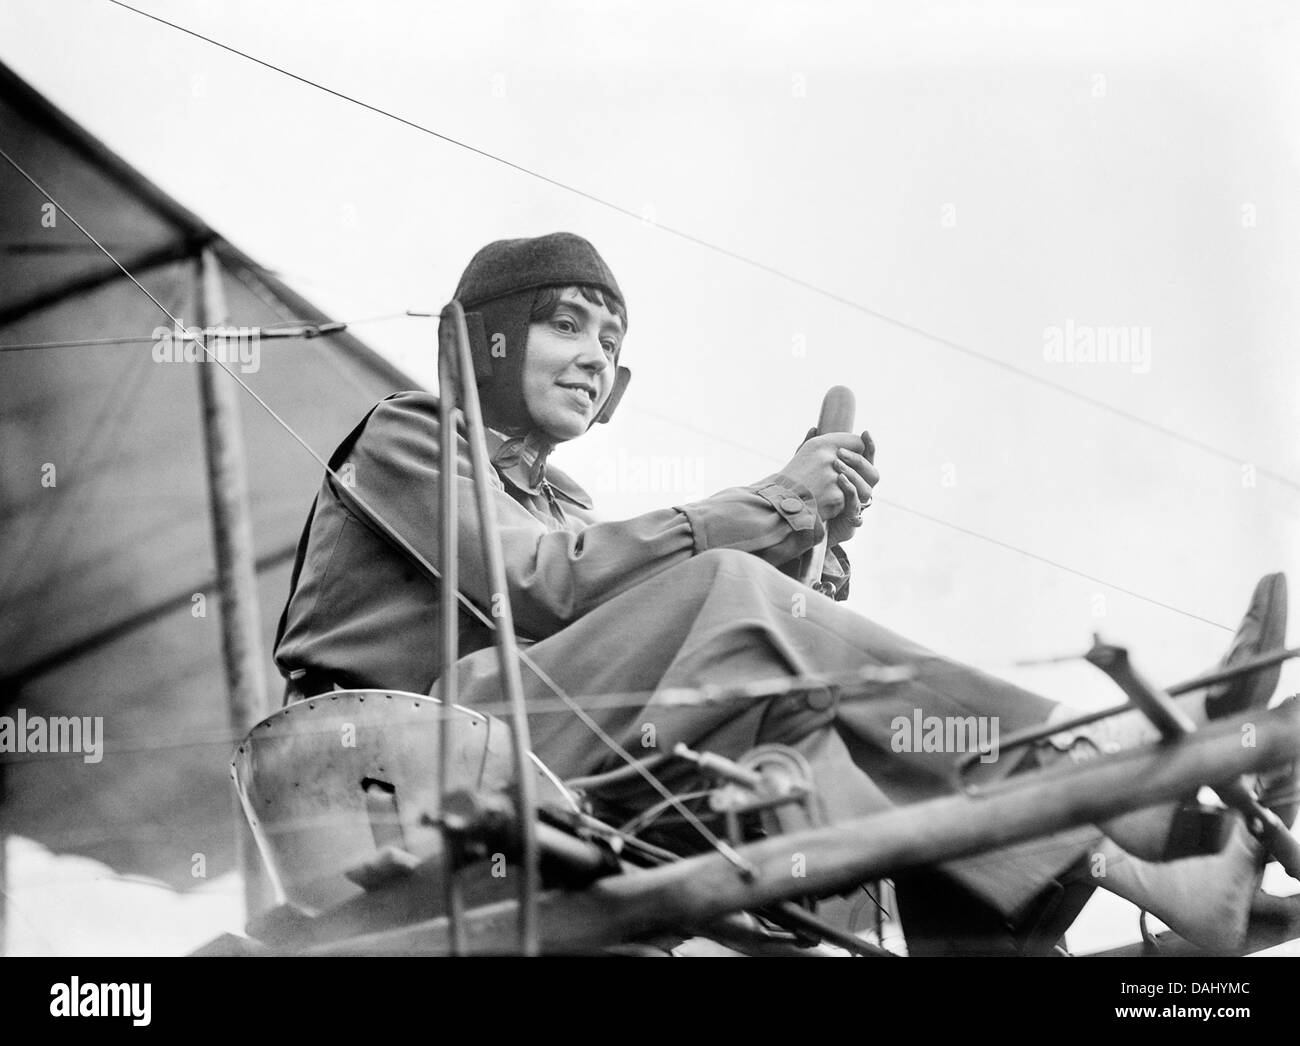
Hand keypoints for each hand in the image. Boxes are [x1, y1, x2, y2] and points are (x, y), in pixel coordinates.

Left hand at [782, 429, 878, 543]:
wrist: (804, 527)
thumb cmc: (807, 497)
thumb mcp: (805, 470)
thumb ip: (809, 450)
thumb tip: (813, 429)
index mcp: (853, 479)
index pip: (867, 460)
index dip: (869, 447)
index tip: (864, 432)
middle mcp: (860, 492)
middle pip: (872, 474)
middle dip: (858, 461)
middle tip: (840, 453)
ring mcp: (858, 507)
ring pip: (867, 490)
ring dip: (853, 477)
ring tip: (837, 469)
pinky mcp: (851, 521)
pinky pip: (856, 507)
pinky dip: (850, 493)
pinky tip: (840, 482)